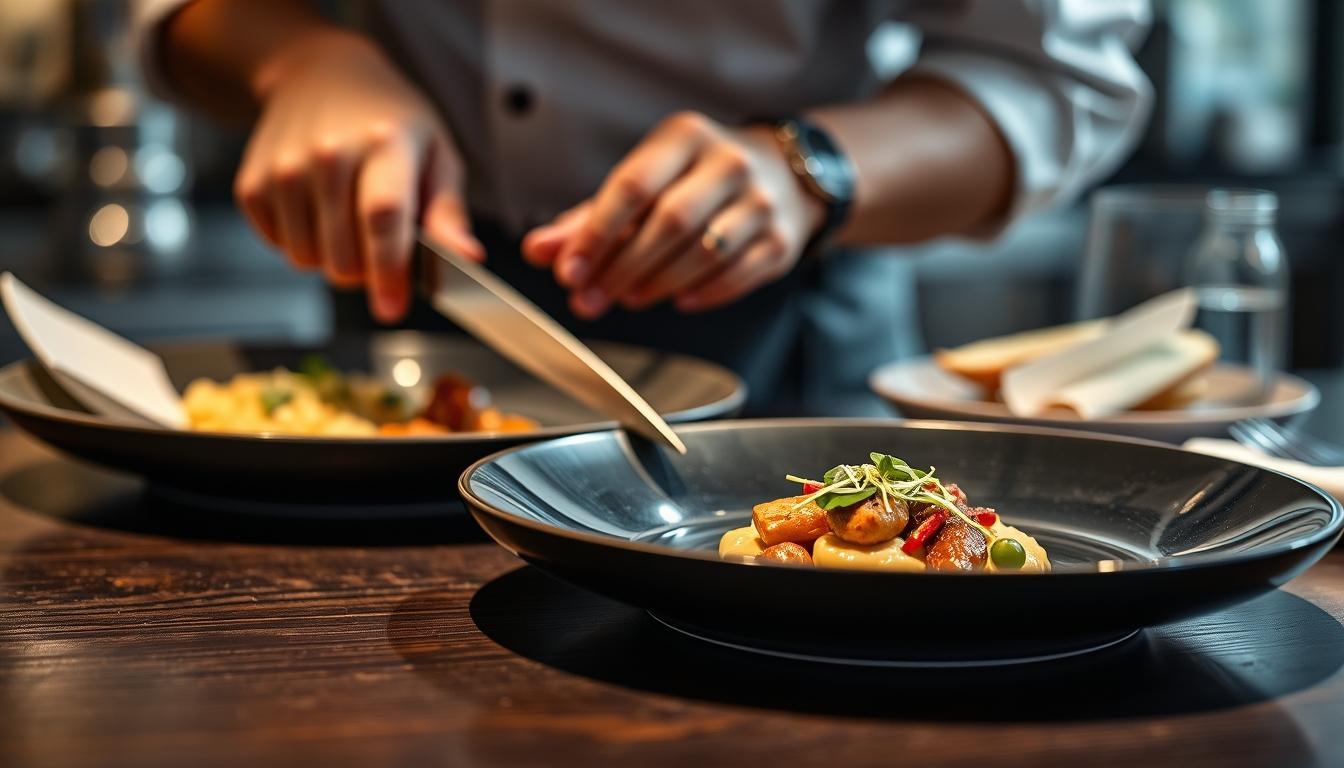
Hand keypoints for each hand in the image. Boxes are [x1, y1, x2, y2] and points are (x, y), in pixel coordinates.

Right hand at [234, 33, 481, 322]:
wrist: (319, 77)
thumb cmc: (391, 123)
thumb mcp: (437, 155)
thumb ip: (448, 213)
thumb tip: (467, 259)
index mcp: (383, 144)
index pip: (383, 217)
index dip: (389, 270)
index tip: (393, 309)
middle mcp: (327, 155)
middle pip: (344, 256)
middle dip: (369, 272)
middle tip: (383, 246)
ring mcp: (283, 170)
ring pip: (309, 261)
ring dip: (335, 259)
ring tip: (349, 219)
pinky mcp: (252, 185)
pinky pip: (282, 249)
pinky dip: (304, 243)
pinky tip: (318, 209)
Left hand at [522, 111, 824, 317]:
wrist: (783, 174)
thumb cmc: (695, 179)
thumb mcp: (645, 181)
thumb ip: (589, 218)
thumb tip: (538, 251)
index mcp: (685, 137)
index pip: (633, 186)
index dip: (596, 234)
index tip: (568, 271)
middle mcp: (729, 162)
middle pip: (669, 222)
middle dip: (622, 268)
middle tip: (589, 300)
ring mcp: (761, 201)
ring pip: (705, 251)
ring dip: (659, 283)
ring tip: (629, 298)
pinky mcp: (781, 239)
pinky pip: (738, 274)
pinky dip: (704, 293)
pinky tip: (678, 300)